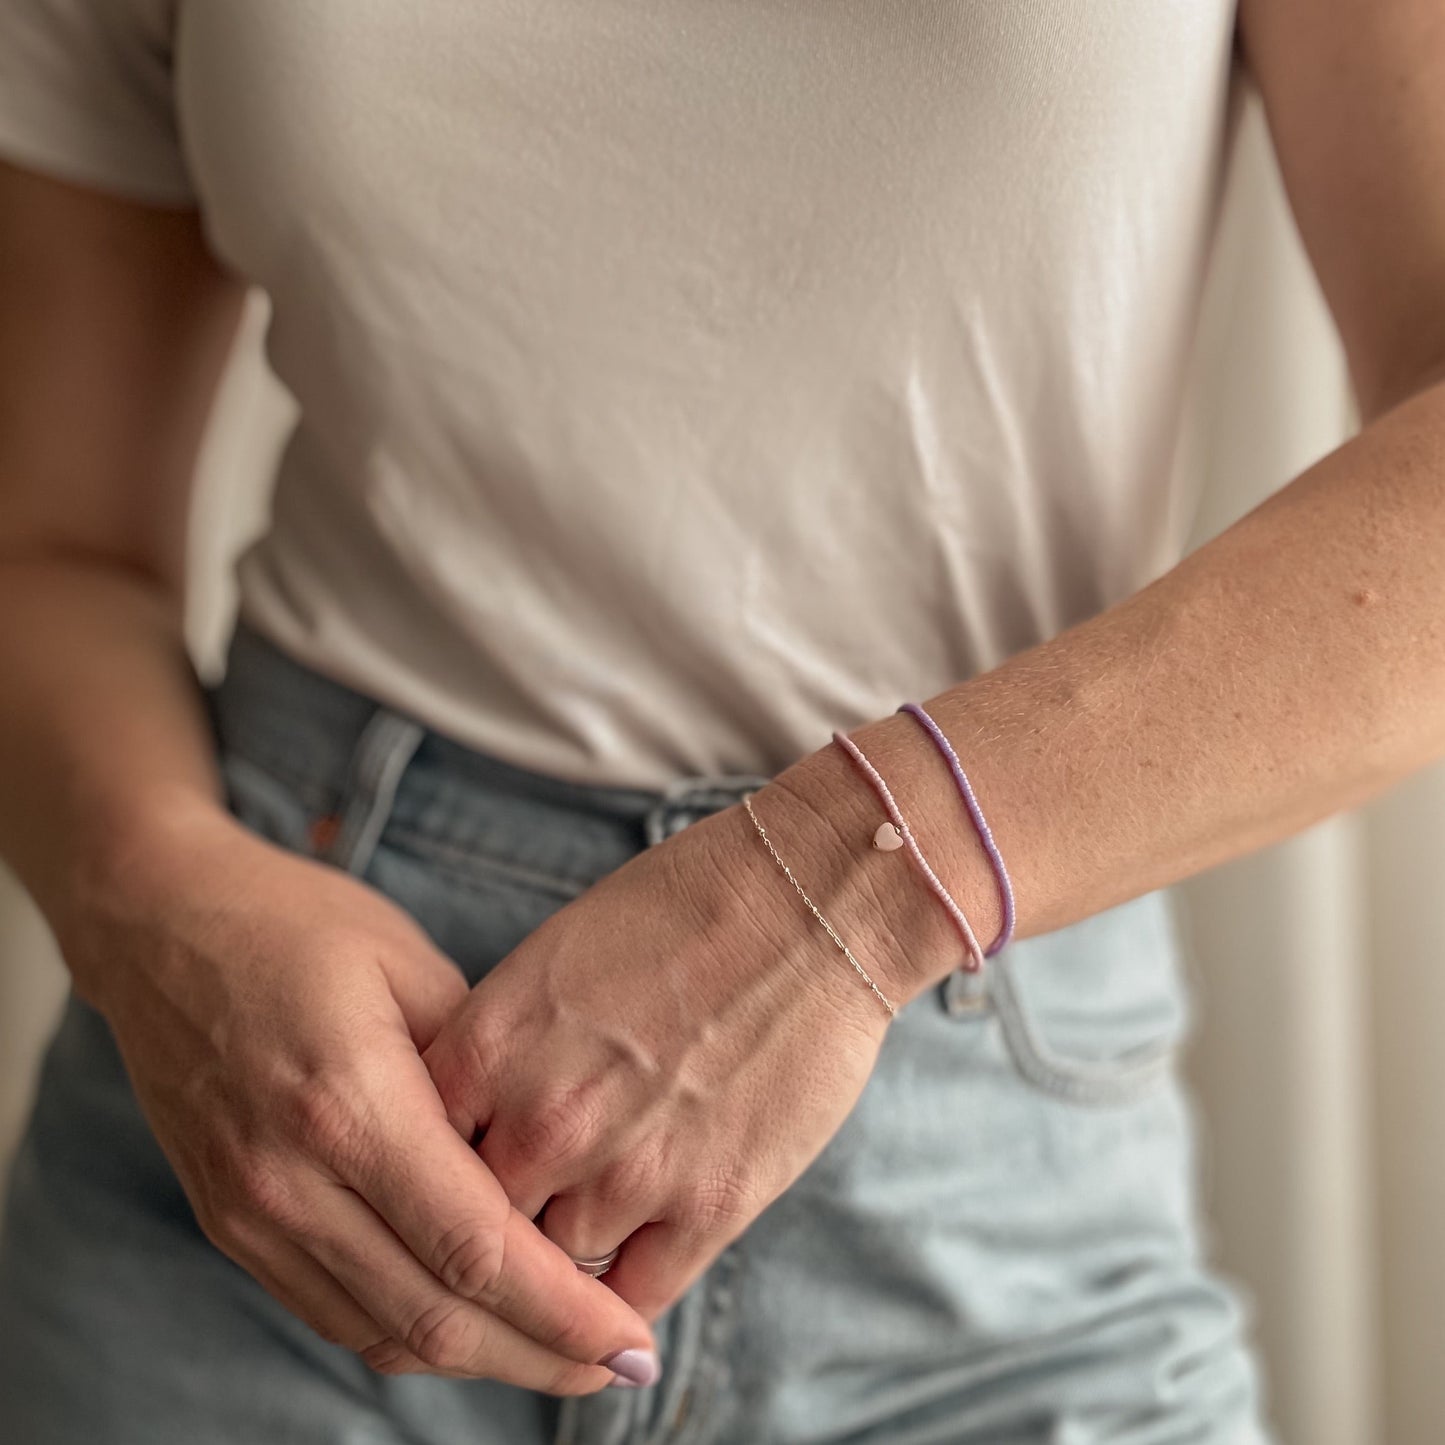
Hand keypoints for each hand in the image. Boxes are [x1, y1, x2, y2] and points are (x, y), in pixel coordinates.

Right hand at [63, 799, 656, 1389]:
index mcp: (350, 1105)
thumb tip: (557, 1152)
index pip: (475, 1247)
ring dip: (483, 1358)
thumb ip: (483, 1069)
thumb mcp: (413, 966)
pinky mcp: (231, 1228)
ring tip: (563, 1352)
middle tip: (620, 1364)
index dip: (562, 1309)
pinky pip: (333, 1313)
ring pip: (383, 1333)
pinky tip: (475, 1319)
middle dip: (541, 1357)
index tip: (630, 1336)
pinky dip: (412, 1332)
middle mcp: (291, 1181)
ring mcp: (251, 1215)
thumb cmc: (300, 926)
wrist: (162, 927)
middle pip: (435, 1317)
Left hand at [422, 778, 901, 1323]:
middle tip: (506, 1237)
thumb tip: (474, 1121)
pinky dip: (620, 1309)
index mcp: (490, 1046)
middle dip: (486, 1235)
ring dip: (557, 1270)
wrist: (809, 901)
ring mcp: (627, 1171)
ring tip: (572, 1253)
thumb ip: (499, 1049)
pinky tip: (620, 1295)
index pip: (410, 1157)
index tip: (441, 1186)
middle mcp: (544, 1120)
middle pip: (472, 1230)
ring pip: (550, 1277)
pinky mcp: (711, 1206)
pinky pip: (636, 1300)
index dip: (424, 1179)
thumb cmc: (682, 907)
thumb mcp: (554, 957)